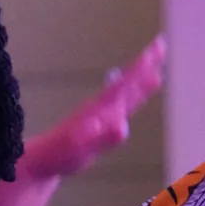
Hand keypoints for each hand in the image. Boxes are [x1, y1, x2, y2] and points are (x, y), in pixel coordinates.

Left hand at [23, 36, 166, 178]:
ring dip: (142, 79)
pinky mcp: (102, 124)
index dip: (141, 67)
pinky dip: (134, 96)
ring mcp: (102, 115)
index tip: (156, 48)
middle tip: (160, 45)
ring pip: (127, 93)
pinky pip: (122, 105)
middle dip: (145, 65)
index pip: (124, 84)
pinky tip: (140, 91)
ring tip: (158, 68)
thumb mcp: (81, 149)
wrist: (44, 160)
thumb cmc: (59, 154)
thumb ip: (102, 138)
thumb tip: (121, 126)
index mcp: (99, 110)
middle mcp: (102, 108)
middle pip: (127, 83)